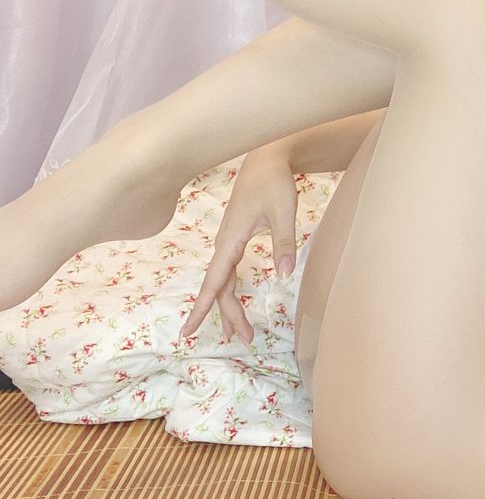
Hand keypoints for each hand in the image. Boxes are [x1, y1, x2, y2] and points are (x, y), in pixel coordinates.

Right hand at [178, 149, 298, 344]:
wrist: (266, 159)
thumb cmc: (273, 182)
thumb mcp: (283, 211)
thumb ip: (283, 242)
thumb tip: (284, 275)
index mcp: (231, 241)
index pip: (214, 282)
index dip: (202, 308)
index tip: (187, 332)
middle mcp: (225, 244)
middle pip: (220, 287)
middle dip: (228, 314)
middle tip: (244, 339)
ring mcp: (228, 242)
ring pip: (223, 280)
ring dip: (229, 305)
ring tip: (237, 332)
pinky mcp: (235, 238)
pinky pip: (228, 270)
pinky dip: (230, 289)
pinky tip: (234, 300)